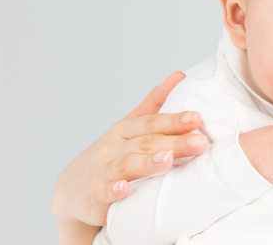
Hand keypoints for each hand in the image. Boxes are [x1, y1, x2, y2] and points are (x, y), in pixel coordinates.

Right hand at [52, 72, 208, 244]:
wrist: (72, 189)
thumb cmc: (111, 154)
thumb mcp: (130, 128)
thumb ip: (154, 104)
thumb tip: (180, 75)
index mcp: (124, 130)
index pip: (151, 123)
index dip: (173, 120)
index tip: (197, 117)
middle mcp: (113, 148)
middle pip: (145, 143)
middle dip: (174, 142)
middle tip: (200, 142)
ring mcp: (102, 172)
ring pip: (125, 165)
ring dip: (147, 163)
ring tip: (168, 159)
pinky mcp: (94, 198)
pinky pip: (102, 193)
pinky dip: (112, 191)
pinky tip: (124, 189)